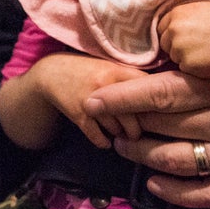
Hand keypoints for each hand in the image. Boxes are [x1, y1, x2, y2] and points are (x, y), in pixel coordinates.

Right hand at [0, 53, 143, 149]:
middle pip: (133, 115)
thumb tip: (158, 95)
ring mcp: (92, 102)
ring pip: (116, 128)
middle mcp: (105, 86)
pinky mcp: (79, 116)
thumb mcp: (108, 66)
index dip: (152, 104)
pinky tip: (105, 142)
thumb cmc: (86, 70)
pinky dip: (103, 142)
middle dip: (136, 128)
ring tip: (121, 134)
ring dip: (120, 134)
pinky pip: (97, 136)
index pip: (145, 90)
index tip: (154, 114)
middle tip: (136, 133)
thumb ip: (129, 77)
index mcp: (117, 70)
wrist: (51, 72)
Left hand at [85, 70, 209, 207]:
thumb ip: (207, 58)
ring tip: (124, 151)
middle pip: (160, 129)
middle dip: (125, 129)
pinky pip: (205, 195)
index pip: (158, 92)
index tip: (91, 99)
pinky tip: (155, 184)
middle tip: (104, 125)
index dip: (120, 98)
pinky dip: (174, 193)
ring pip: (175, 162)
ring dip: (141, 159)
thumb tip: (162, 48)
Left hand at [157, 0, 209, 79]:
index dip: (172, 33)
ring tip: (204, 51)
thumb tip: (170, 20)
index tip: (185, 36)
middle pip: (164, 42)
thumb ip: (184, 13)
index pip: (161, 26)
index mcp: (177, 12)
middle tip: (197, 45)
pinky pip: (183, 67)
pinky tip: (207, 60)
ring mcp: (178, 47)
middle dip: (175, 45)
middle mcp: (174, 28)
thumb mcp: (204, 7)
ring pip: (173, 56)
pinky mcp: (186, 63)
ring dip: (184, 56)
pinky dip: (193, 67)